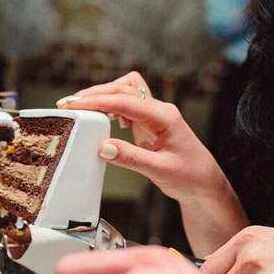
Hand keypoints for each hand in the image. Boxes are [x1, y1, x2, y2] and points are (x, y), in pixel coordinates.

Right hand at [56, 72, 229, 204]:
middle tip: (69, 104)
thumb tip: (102, 147)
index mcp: (164, 116)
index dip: (97, 102)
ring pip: (125, 92)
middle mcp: (159, 110)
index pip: (125, 101)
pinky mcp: (149, 124)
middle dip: (95, 94)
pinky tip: (103, 119)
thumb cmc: (190, 176)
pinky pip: (127, 106)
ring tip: (82, 109)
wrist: (205, 184)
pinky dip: (112, 107)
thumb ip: (130, 158)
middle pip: (123, 89)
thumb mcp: (159, 170)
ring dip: (103, 96)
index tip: (74, 105)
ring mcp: (155, 115)